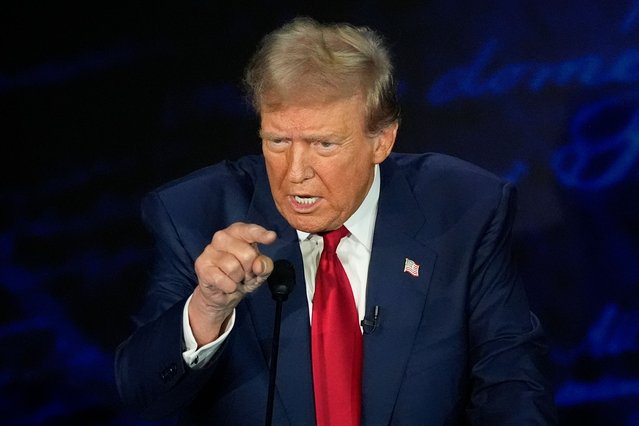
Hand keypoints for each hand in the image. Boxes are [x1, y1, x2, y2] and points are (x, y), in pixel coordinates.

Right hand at [189, 222, 276, 345]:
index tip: (272, 237)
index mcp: (237, 232)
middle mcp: (222, 237)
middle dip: (250, 269)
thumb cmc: (242, 276)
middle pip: (246, 254)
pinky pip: (223, 280)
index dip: (261, 234)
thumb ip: (265, 265)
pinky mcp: (201, 265)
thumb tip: (259, 265)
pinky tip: (226, 285)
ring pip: (233, 267)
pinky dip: (229, 287)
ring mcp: (209, 250)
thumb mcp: (259, 271)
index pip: (249, 231)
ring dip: (238, 279)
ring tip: (235, 279)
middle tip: (245, 274)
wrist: (222, 294)